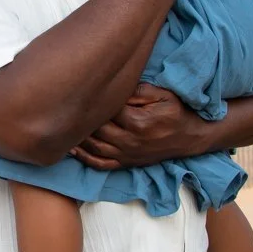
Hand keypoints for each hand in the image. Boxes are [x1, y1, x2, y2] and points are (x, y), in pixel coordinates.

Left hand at [69, 83, 207, 167]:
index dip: (93, 100)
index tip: (81, 89)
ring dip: (77, 137)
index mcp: (138, 122)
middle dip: (80, 118)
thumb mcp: (163, 94)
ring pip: (93, 147)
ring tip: (62, 125)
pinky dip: (84, 157)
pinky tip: (71, 149)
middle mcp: (129, 141)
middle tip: (64, 104)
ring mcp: (126, 155)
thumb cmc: (176, 112)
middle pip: (96, 129)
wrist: (190, 138)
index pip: (107, 110)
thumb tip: (116, 87)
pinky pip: (100, 164)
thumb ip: (139, 90)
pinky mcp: (126, 163)